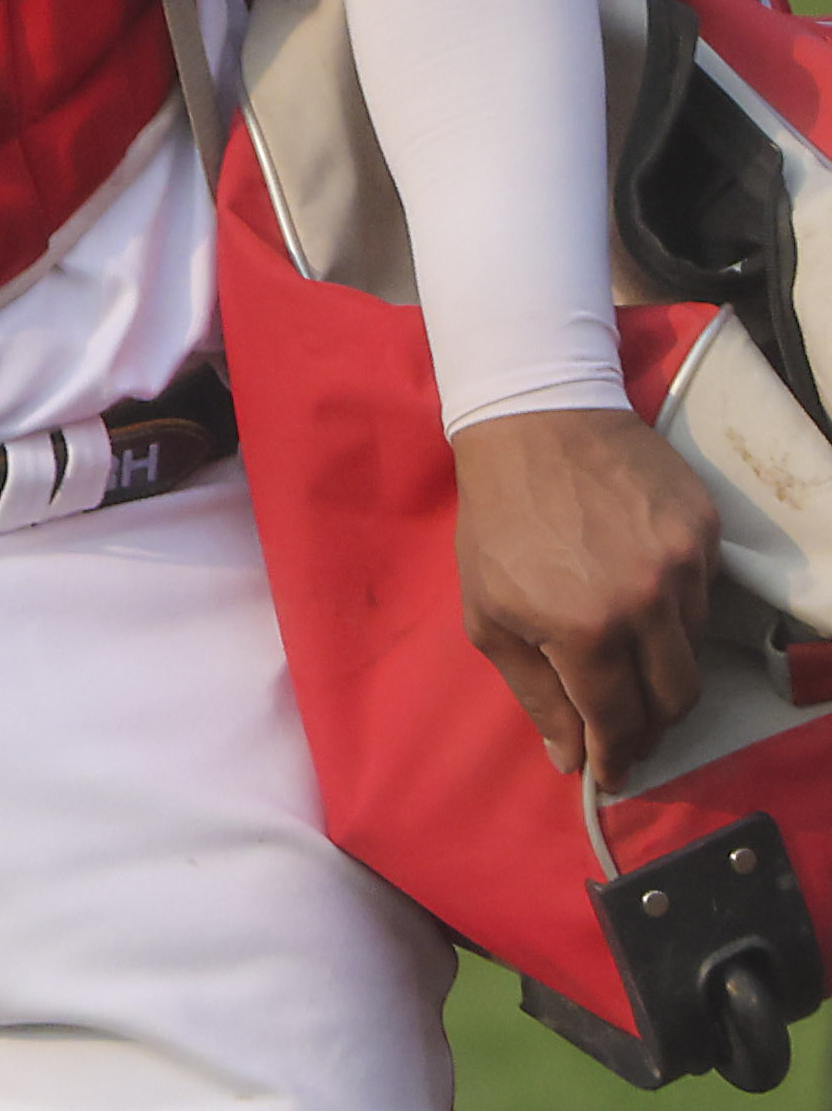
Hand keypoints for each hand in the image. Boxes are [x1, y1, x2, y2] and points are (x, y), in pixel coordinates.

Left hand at [454, 406, 716, 784]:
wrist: (533, 421)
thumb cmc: (498, 519)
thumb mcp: (489, 611)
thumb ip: (534, 691)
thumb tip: (569, 758)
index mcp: (585, 630)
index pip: (620, 721)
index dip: (618, 757)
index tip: (612, 774)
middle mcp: (647, 604)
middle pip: (676, 699)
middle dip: (652, 726)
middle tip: (628, 730)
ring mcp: (685, 566)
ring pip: (693, 649)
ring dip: (662, 666)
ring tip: (627, 656)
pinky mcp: (706, 531)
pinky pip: (704, 596)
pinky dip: (677, 612)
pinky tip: (643, 598)